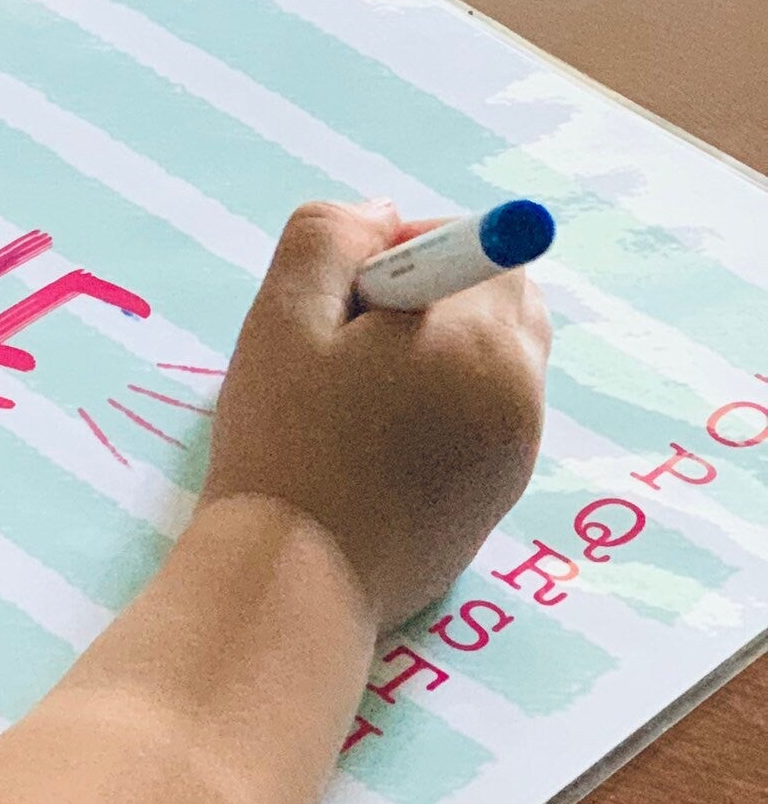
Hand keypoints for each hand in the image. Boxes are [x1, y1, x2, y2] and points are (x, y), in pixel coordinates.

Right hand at [199, 200, 549, 628]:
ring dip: (437, 354)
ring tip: (354, 397)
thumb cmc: (283, 448)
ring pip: (492, 363)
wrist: (294, 585)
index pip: (488, 250)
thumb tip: (383, 218)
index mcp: (483, 340)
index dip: (414, 251)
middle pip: (503, 304)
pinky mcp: (495, 498)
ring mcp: (514, 453)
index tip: (349, 294)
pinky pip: (482, 420)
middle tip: (348, 342)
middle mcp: (521, 393)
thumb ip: (329, 239)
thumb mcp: (281, 318)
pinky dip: (439, 409)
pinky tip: (370, 445)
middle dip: (436, 300)